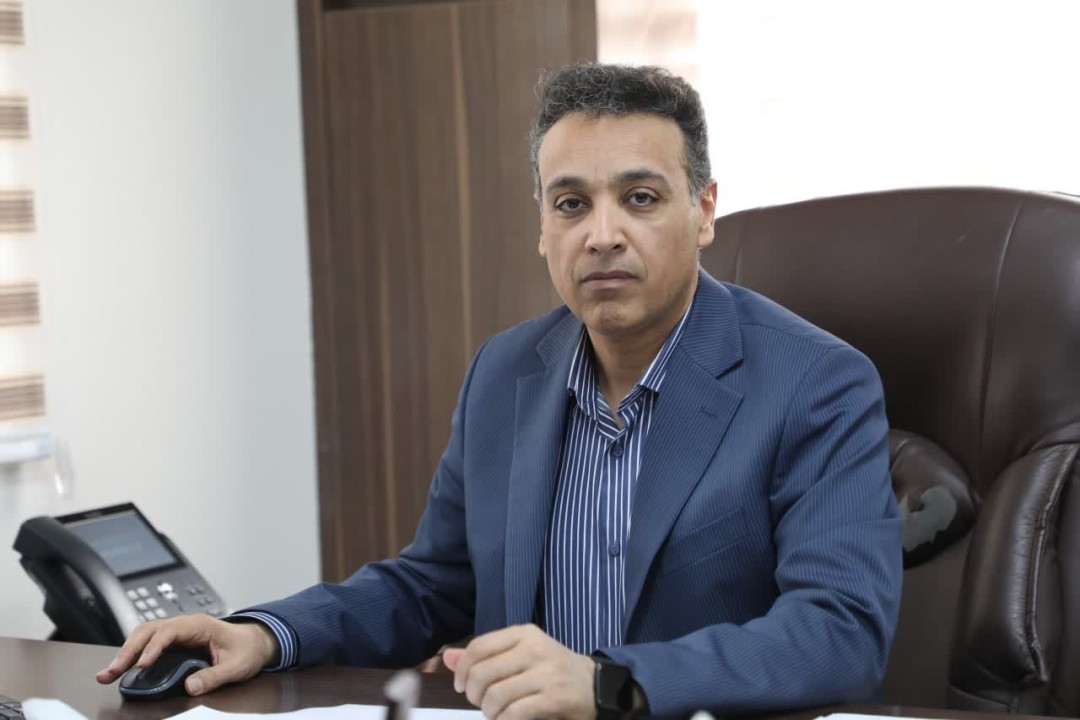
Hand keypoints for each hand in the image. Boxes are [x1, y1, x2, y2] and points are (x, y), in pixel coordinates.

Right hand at [94, 614, 278, 695]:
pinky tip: (121, 668)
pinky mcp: (174, 642)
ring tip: (108, 673)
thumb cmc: (248, 650)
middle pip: (150, 630)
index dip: (154, 647)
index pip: (170, 631)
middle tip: (113, 671)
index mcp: (200, 625)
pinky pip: (149, 643)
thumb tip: (190, 686)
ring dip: (126, 652)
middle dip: (129, 650)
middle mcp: (185, 625)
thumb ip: (214, 676)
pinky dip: (133, 654)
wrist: (256, 642)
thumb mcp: (237, 666)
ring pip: (145, 635)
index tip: (143, 665)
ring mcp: (178, 632)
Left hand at [442, 623, 595, 719]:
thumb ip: (484, 656)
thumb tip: (446, 657)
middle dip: (474, 695)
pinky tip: (507, 719)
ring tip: (495, 713)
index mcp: (523, 634)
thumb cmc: (551, 669)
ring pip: (496, 695)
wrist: (594, 685)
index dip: (462, 670)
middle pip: (482, 673)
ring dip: (489, 711)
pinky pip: (515, 712)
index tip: (462, 686)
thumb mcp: (520, 654)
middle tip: (481, 703)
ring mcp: (546, 673)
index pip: (478, 647)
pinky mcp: (554, 697)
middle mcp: (534, 649)